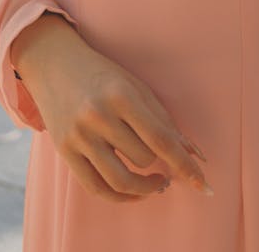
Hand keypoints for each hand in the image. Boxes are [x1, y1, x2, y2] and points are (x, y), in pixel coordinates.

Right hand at [10, 13, 211, 200]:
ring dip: (145, 188)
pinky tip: (134, 191)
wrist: (54, 62)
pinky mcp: (64, 151)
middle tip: (165, 162)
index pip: (160, 139)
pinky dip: (120, 197)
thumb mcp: (136, 87)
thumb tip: (195, 156)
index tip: (203, 184)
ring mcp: (79, 135)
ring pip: (121, 180)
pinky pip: (96, 188)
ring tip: (157, 182)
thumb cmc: (103, 74)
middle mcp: (98, 116)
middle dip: (159, 162)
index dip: (184, 165)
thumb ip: (164, 121)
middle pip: (143, 158)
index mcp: (122, 95)